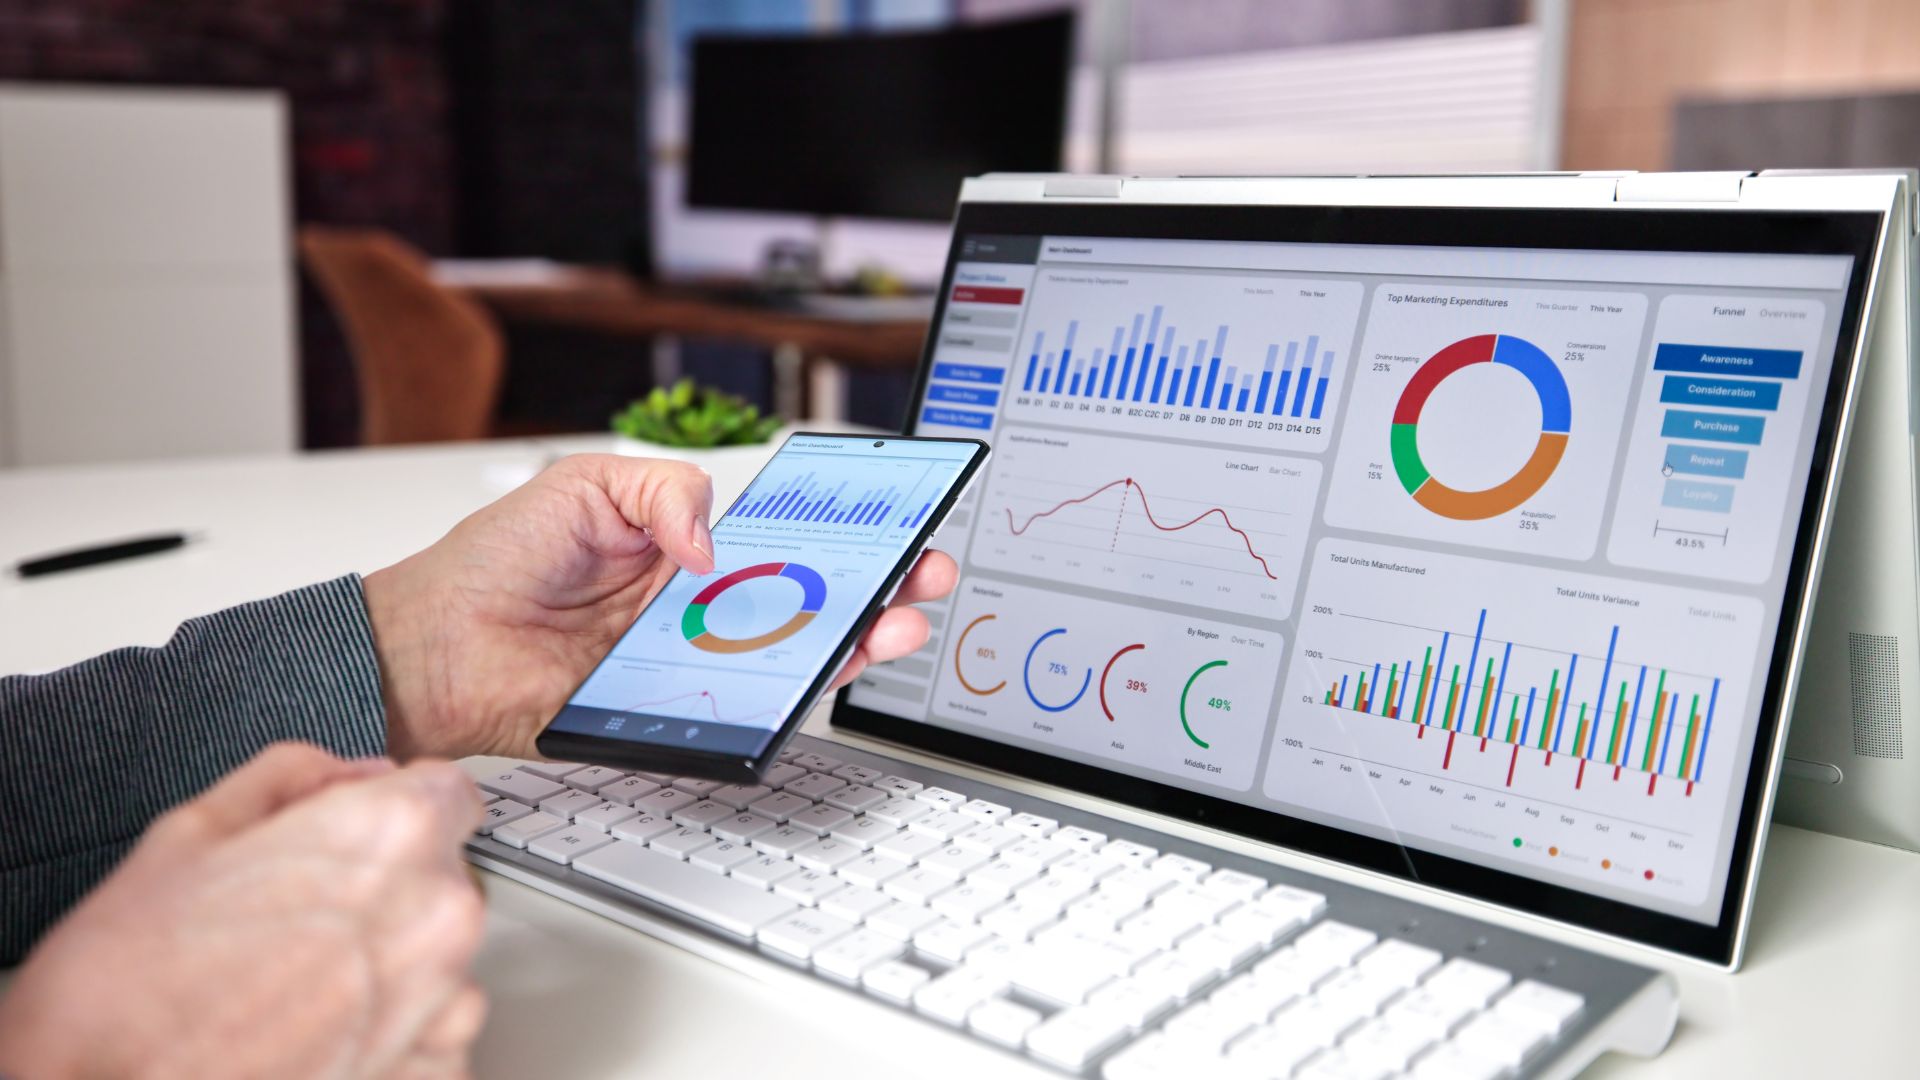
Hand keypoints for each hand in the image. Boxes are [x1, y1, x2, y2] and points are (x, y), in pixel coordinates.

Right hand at [0, 743, 486, 1079]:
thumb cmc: (126, 991)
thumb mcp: (187, 835)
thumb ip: (287, 778)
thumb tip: (342, 773)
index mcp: (388, 836)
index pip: (449, 792)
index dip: (395, 806)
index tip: (359, 830)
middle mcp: (435, 915)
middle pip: (443, 875)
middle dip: (385, 886)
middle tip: (298, 917)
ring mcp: (441, 1002)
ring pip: (442, 957)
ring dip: (389, 963)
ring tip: (296, 987)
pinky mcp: (434, 1071)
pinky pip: (437, 1033)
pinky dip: (395, 1033)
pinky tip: (322, 1036)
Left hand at [363, 453, 957, 760]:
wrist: (434, 646)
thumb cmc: (494, 561)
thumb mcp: (584, 484)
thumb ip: (665, 492)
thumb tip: (717, 547)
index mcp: (685, 545)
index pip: (785, 537)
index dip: (841, 531)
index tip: (891, 521)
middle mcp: (698, 605)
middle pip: (809, 598)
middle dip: (876, 586)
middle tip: (921, 575)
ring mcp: (691, 660)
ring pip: (792, 656)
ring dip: (853, 641)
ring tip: (893, 624)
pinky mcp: (673, 710)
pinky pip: (741, 707)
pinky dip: (786, 695)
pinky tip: (820, 670)